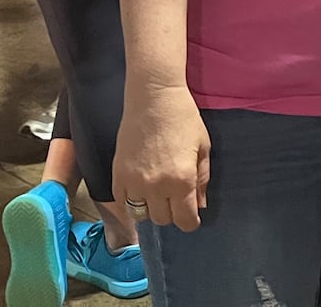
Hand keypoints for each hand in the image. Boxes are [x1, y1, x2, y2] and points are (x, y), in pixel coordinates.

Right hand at [112, 84, 211, 230]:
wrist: (153, 98)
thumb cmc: (184, 119)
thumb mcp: (203, 147)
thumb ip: (202, 179)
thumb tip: (200, 205)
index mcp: (181, 180)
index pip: (185, 221)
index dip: (191, 221)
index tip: (192, 216)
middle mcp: (156, 186)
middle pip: (163, 220)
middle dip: (173, 213)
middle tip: (176, 198)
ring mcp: (134, 182)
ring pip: (142, 215)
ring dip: (152, 209)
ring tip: (158, 195)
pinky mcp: (118, 175)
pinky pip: (123, 203)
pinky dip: (132, 203)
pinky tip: (140, 191)